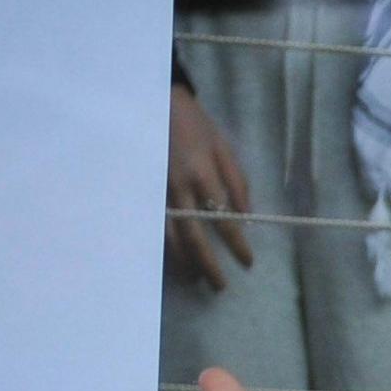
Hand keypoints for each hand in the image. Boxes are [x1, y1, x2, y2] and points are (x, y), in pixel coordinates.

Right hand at [166, 80, 255, 293]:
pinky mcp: (144, 194)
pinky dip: (165, 247)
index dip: (236, 244)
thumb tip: (246, 218)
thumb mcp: (223, 147)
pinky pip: (155, 227)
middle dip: (208, 264)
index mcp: (203, 173)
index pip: (222, 219)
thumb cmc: (196, 126)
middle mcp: (178, 187)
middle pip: (194, 236)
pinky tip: (174, 260)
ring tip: (196, 280)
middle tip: (219, 286)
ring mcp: (157, 192)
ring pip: (170, 237)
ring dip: (184, 262)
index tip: (247, 262)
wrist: (155, 104)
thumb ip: (237, 182)